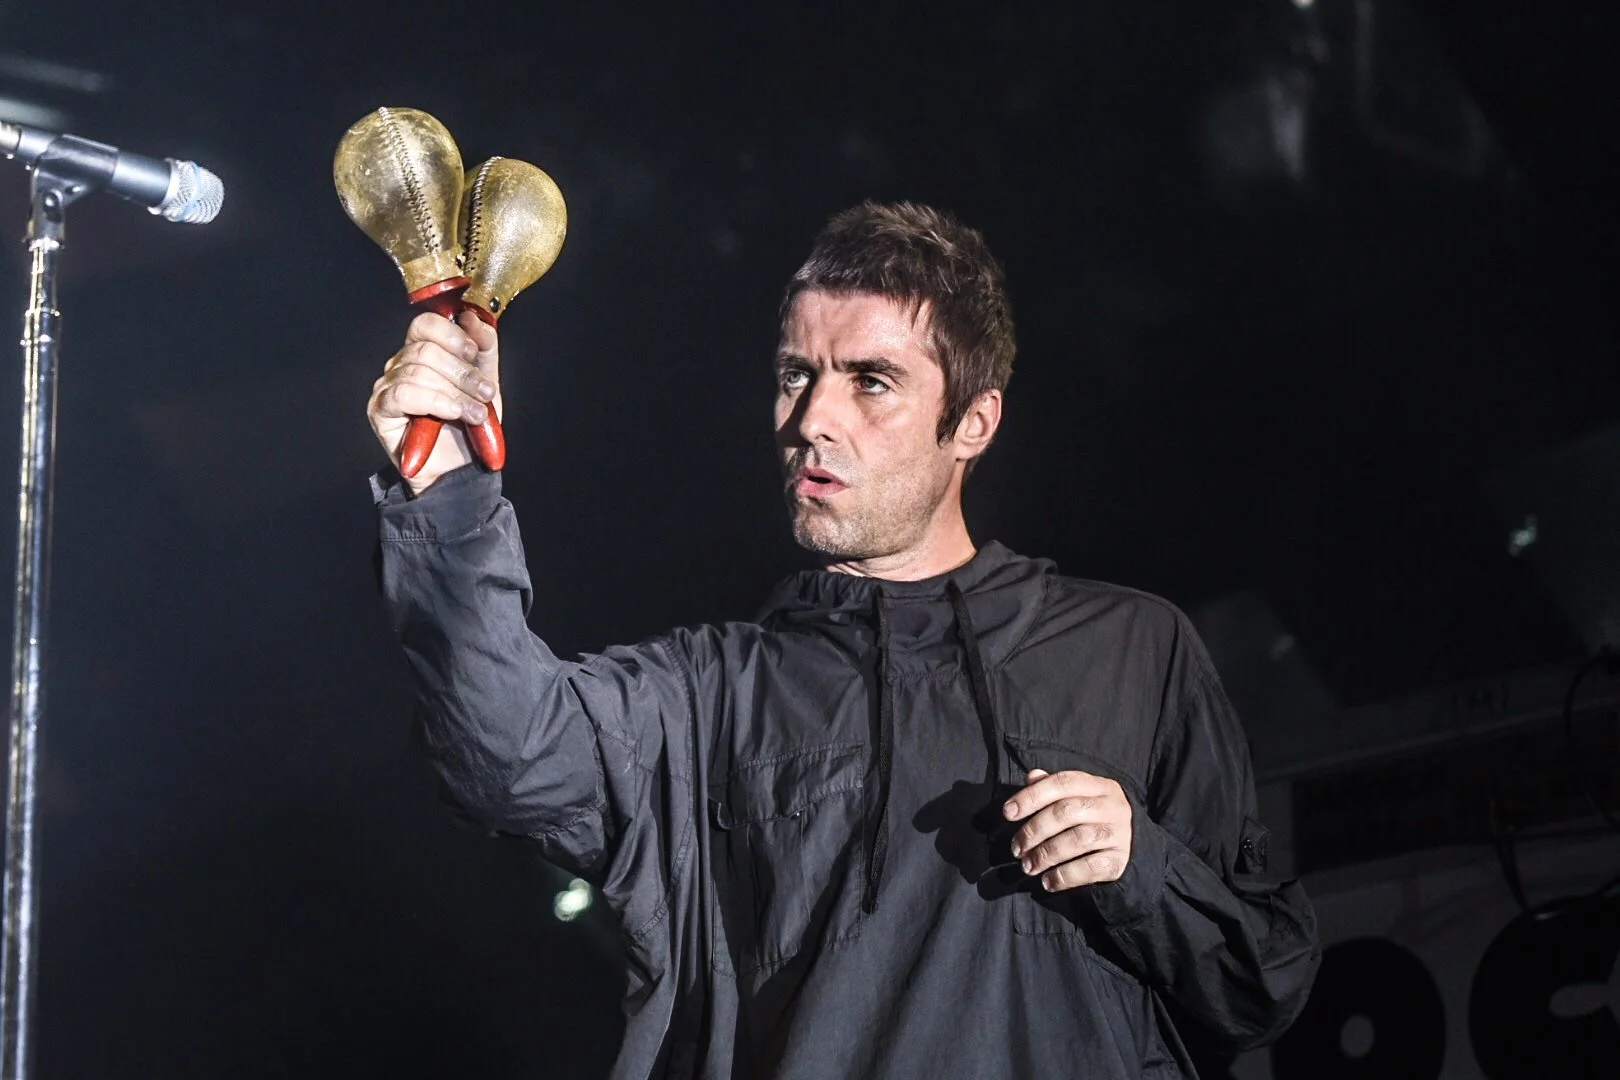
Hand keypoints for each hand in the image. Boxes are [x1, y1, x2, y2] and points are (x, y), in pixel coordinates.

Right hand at [368, 310, 502, 492]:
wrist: (460, 469)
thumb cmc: (469, 426)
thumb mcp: (486, 383)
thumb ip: (484, 350)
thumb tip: (474, 318)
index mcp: (423, 352)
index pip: (426, 325)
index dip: (451, 334)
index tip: (474, 352)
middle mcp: (400, 364)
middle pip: (424, 348)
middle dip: (462, 372)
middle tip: (485, 393)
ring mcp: (387, 386)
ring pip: (418, 370)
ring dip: (456, 391)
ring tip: (477, 412)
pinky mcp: (380, 408)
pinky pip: (405, 393)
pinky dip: (436, 401)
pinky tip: (454, 414)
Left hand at [1004, 768, 1132, 891]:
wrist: (1134, 848)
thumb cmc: (1094, 819)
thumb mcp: (1079, 798)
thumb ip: (1053, 787)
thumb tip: (1031, 776)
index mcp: (1100, 785)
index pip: (1062, 782)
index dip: (1032, 796)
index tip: (1008, 813)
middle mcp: (1113, 806)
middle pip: (1066, 812)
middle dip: (1034, 831)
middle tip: (1016, 848)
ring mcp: (1120, 834)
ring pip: (1077, 840)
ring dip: (1045, 855)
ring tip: (1027, 866)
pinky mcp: (1120, 861)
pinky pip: (1090, 868)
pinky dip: (1064, 876)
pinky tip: (1047, 882)